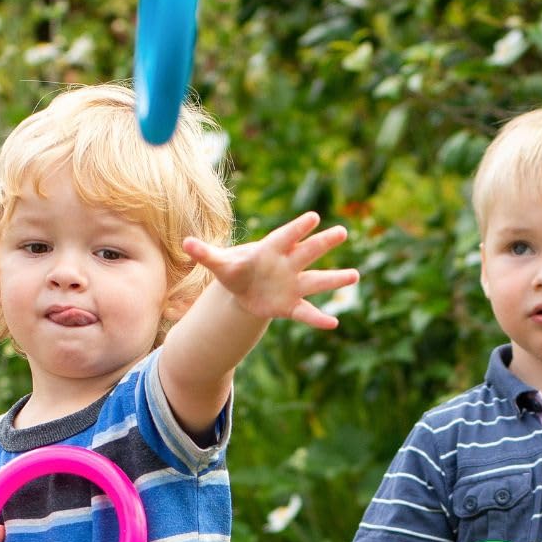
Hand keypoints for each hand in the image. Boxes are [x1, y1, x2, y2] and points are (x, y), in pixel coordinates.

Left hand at [182, 211, 358, 328]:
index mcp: (270, 249)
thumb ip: (206, 254)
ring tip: (355, 275)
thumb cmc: (235, 270)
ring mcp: (293, 284)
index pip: (286, 236)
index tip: (314, 217)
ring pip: (316, 281)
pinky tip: (333, 324)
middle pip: (307, 252)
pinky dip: (318, 319)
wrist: (244, 289)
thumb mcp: (220, 264)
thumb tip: (186, 243)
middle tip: (342, 232)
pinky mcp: (291, 304)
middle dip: (323, 243)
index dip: (298, 228)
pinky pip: (307, 312)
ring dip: (335, 279)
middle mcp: (287, 264)